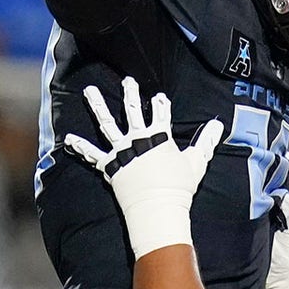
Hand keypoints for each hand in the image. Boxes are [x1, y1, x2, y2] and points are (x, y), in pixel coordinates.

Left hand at [65, 77, 222, 257]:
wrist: (157, 209)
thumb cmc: (179, 187)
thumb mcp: (197, 162)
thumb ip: (206, 141)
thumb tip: (218, 124)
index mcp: (159, 137)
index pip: (161, 114)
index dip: (161, 103)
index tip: (159, 96)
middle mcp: (138, 140)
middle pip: (133, 111)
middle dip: (130, 93)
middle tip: (127, 80)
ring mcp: (121, 152)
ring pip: (107, 123)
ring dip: (98, 105)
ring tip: (89, 90)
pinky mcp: (109, 166)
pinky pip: (92, 155)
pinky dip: (81, 147)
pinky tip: (69, 138)